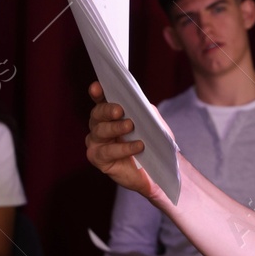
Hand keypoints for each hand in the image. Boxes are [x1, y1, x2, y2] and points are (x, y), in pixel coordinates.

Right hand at [85, 82, 169, 199]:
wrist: (158, 169)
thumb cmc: (152, 143)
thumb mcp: (152, 122)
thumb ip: (144, 110)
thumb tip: (137, 102)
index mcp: (110, 114)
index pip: (101, 100)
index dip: (97, 93)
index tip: (98, 87)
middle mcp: (99, 126)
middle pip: (97, 114)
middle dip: (107, 110)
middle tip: (119, 110)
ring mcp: (96, 142)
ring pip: (100, 131)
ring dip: (116, 128)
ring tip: (130, 126)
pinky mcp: (98, 159)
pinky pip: (107, 151)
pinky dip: (123, 148)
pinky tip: (137, 146)